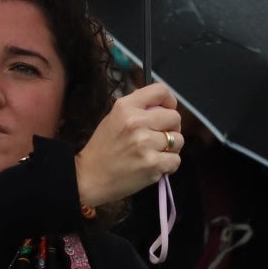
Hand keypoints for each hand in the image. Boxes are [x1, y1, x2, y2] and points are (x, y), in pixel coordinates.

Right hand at [74, 82, 182, 207]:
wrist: (89, 178)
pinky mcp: (152, 164)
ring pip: (178, 140)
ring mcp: (146, 144)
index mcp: (126, 107)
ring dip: (171, 148)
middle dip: (172, 128)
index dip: (169, 101)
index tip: (166, 111)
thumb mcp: (114, 118)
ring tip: (155, 153)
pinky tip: (155, 166)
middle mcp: (137, 122)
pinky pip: (176, 160)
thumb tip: (162, 107)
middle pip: (175, 117)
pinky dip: (169, 165)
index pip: (161, 91)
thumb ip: (137, 109)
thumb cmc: (102, 149)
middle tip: (160, 138)